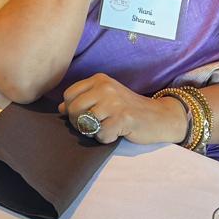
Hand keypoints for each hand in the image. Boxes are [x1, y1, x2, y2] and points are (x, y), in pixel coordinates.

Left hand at [58, 72, 187, 145]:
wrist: (159, 116)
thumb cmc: (127, 109)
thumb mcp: (104, 98)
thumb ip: (83, 100)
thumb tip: (60, 108)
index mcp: (99, 79)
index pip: (69, 95)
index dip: (70, 109)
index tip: (82, 116)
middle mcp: (105, 87)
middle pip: (74, 109)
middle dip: (78, 123)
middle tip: (92, 127)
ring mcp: (114, 102)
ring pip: (85, 122)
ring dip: (93, 132)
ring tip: (106, 128)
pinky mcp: (123, 118)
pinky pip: (101, 134)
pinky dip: (106, 139)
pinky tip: (116, 133)